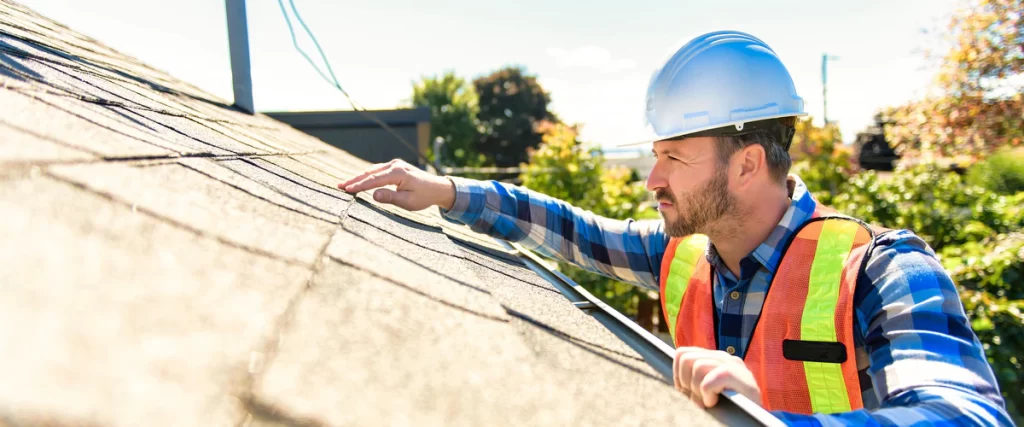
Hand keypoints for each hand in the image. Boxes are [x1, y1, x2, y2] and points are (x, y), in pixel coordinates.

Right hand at [338, 159, 456, 210]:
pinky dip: (367, 175)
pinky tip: (358, 181)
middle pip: (370, 172)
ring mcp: (395, 164)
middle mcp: (395, 165)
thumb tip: (373, 195)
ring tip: (345, 184)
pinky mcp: (395, 166)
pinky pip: (377, 170)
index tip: (347, 190)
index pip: (374, 180)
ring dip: (359, 177)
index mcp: (398, 173)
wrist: (436, 188)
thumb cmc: (423, 197)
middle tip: (339, 186)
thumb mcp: (408, 201)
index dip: (359, 185)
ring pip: (372, 170)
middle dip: (354, 180)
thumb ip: (390, 197)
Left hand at [673, 347, 760, 408]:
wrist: (755, 421)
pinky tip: (715, 402)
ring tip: (708, 401)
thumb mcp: (707, 390)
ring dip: (697, 390)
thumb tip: (675, 382)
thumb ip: (693, 379)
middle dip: (686, 382)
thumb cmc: (728, 408)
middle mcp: (724, 357)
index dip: (678, 374)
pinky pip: (708, 381)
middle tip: (698, 398)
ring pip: (697, 367)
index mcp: (714, 358)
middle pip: (686, 358)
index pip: (683, 353)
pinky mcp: (739, 376)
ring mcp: (733, 364)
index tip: (685, 391)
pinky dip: (707, 395)